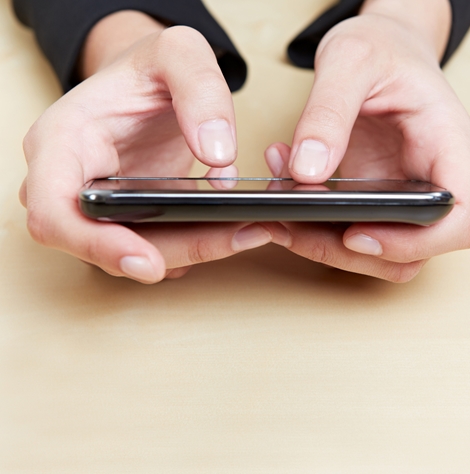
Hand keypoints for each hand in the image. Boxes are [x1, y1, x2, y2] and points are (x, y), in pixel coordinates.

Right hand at [19, 12, 272, 282]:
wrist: (147, 84)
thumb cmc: (148, 69)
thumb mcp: (178, 50)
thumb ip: (199, 87)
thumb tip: (216, 153)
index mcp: (63, 142)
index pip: (54, 211)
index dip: (97, 245)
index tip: (148, 262)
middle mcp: (74, 184)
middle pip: (104, 246)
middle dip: (172, 252)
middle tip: (237, 237)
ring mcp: (103, 207)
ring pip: (139, 253)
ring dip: (195, 251)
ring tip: (251, 231)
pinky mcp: (134, 219)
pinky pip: (160, 245)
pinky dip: (198, 243)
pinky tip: (236, 229)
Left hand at [266, 0, 469, 281]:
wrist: (381, 47)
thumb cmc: (382, 47)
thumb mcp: (351, 60)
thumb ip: (328, 113)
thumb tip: (307, 171)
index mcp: (448, 145)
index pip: (461, 220)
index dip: (415, 243)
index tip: (356, 233)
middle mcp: (431, 178)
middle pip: (412, 252)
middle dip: (346, 251)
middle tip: (291, 225)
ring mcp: (403, 193)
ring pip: (378, 253)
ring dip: (322, 244)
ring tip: (279, 210)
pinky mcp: (375, 197)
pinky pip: (350, 232)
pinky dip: (312, 226)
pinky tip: (284, 192)